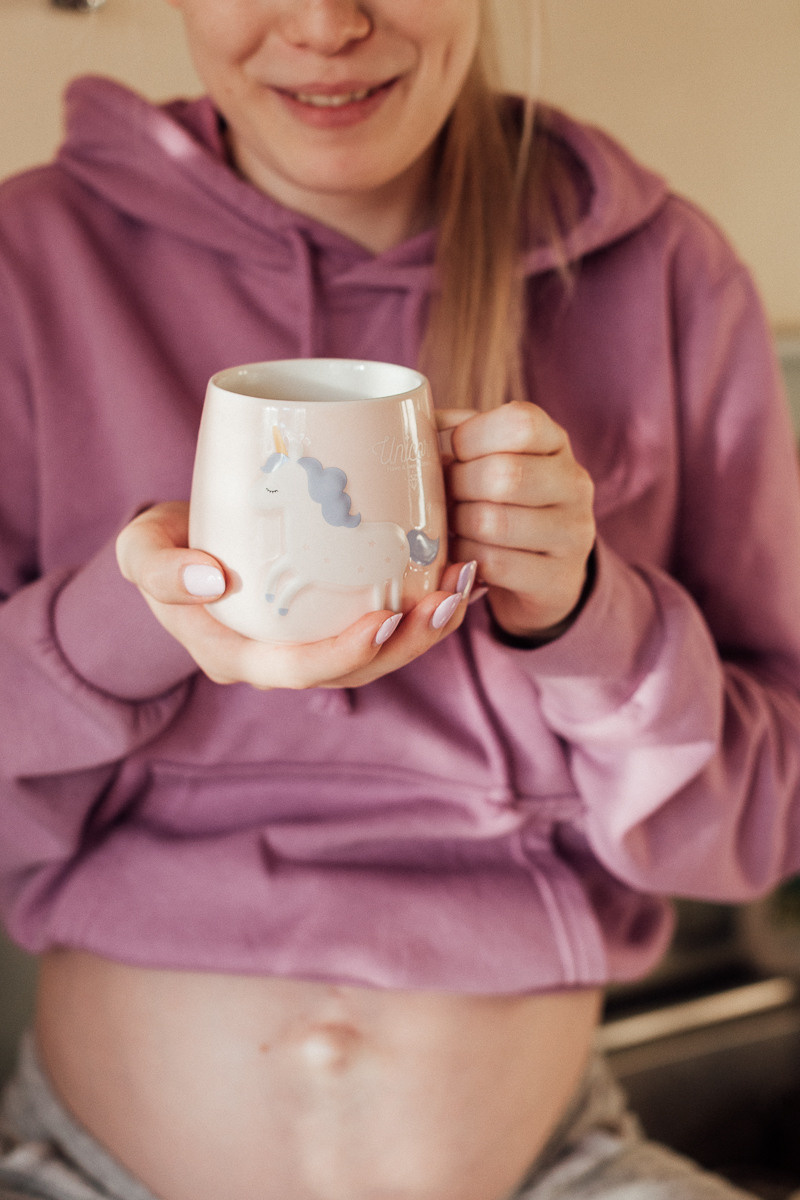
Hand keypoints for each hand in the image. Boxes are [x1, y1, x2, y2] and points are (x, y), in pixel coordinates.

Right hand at [115, 502, 476, 689]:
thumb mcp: (140, 550)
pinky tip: (457, 569)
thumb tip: (212, 581)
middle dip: (409, 643)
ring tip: (465, 584)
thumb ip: (158, 567)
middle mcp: (283, 661)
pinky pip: (386, 623)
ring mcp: (314, 643)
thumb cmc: (165, 547)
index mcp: (237, 657)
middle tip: (447, 599)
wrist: (184, 543)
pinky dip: (423, 603)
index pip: (296, 671)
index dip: (346, 654)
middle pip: (356, 670)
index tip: (387, 618)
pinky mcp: (337, 618)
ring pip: (381, 652)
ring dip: (428, 626)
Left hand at [437, 402, 595, 639]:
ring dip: (457, 525)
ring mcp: (572, 533)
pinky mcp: (558, 578)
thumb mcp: (489, 460)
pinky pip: (495, 564)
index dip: (472, 437)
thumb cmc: (504, 503)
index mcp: (555, 442)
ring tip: (450, 525)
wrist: (545, 571)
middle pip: (505, 474)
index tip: (453, 454)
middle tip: (444, 496)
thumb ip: (460, 435)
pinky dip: (465, 558)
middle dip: (457, 486)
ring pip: (494, 522)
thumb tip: (412, 423)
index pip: (520, 423)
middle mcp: (574, 484)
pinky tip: (460, 553)